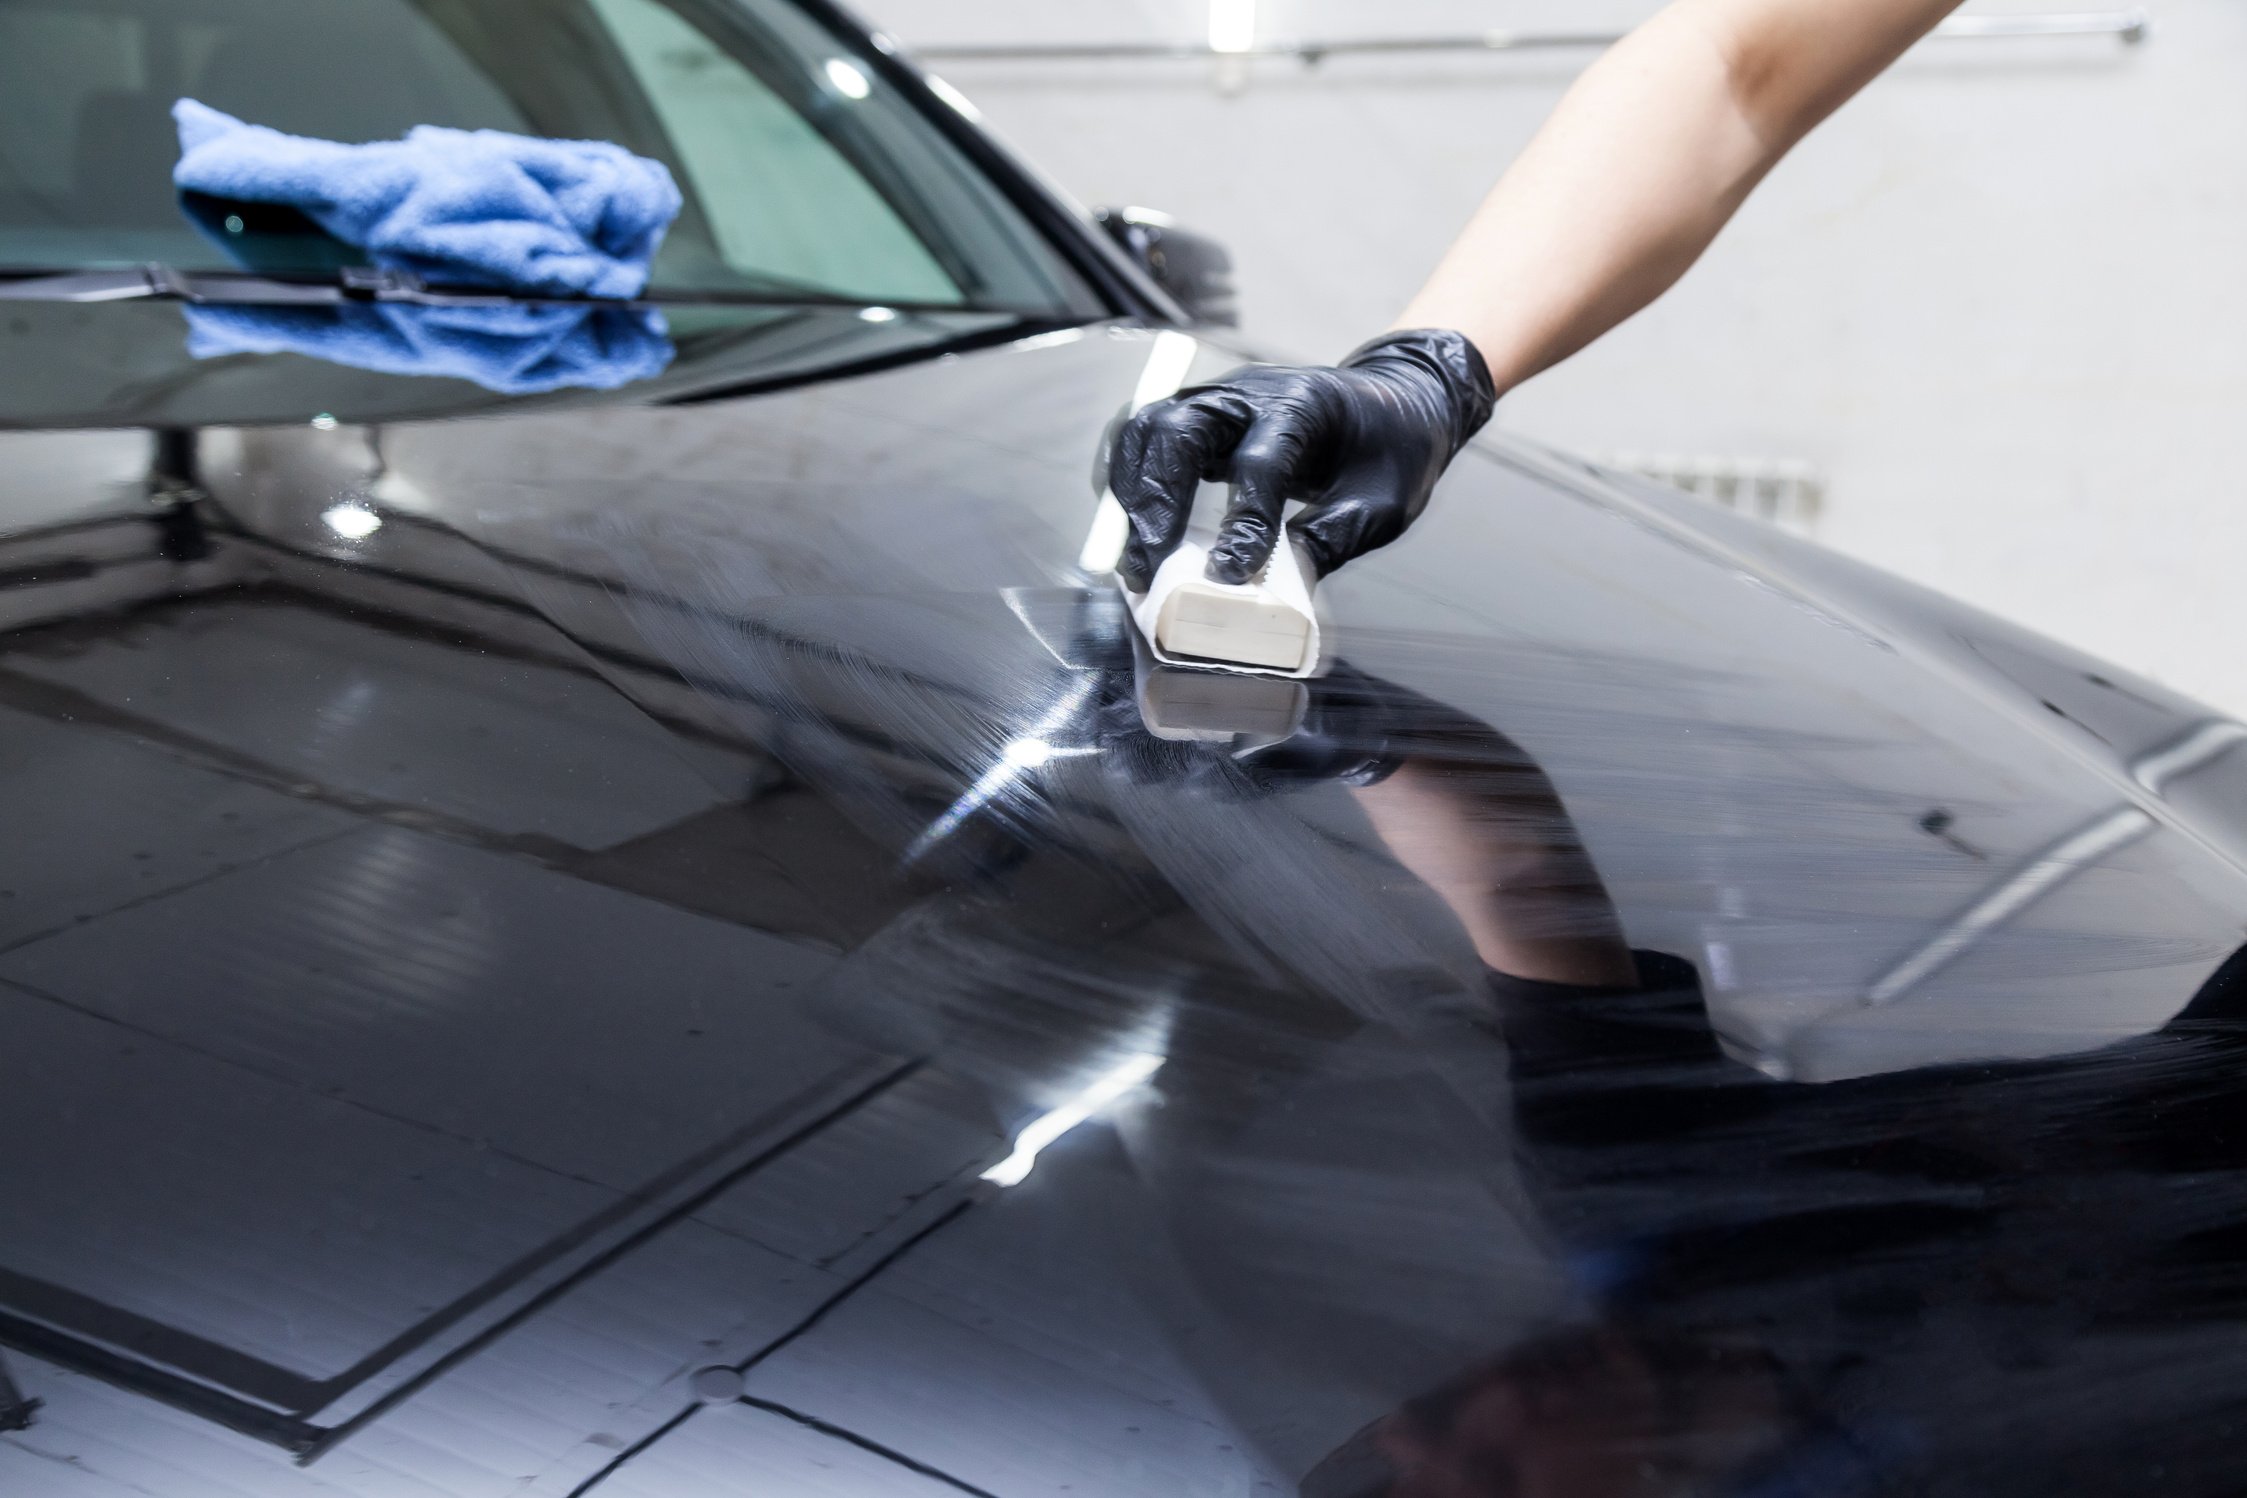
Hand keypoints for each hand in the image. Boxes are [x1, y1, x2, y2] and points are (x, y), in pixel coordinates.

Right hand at [1105, 328, 1495, 591]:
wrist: (1392, 401)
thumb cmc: (1391, 453)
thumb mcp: (1383, 504)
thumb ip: (1331, 539)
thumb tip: (1276, 593)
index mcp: (1306, 406)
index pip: (1260, 463)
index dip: (1241, 521)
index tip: (1226, 576)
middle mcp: (1250, 393)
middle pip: (1181, 431)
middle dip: (1156, 501)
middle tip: (1147, 567)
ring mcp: (1217, 399)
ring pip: (1149, 428)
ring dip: (1132, 493)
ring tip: (1131, 558)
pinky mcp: (1199, 416)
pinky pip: (1145, 438)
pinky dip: (1127, 480)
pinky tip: (1128, 529)